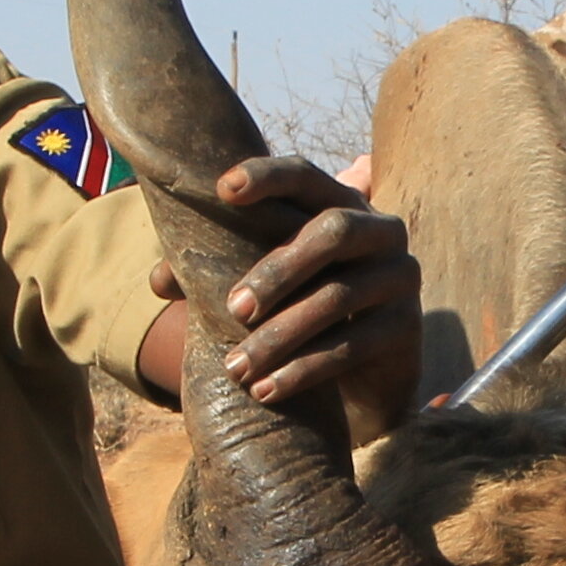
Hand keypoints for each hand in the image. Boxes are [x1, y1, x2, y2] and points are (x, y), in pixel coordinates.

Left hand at [191, 156, 427, 448]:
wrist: (365, 374)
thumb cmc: (302, 309)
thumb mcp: (265, 285)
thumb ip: (215, 274)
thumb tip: (158, 282)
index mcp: (341, 204)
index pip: (307, 175)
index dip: (269, 177)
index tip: (223, 189)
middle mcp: (380, 231)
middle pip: (333, 231)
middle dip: (278, 269)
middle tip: (233, 309)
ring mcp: (400, 277)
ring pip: (340, 297)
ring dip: (282, 334)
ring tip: (236, 367)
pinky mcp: (407, 328)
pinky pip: (353, 346)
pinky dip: (304, 369)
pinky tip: (266, 391)